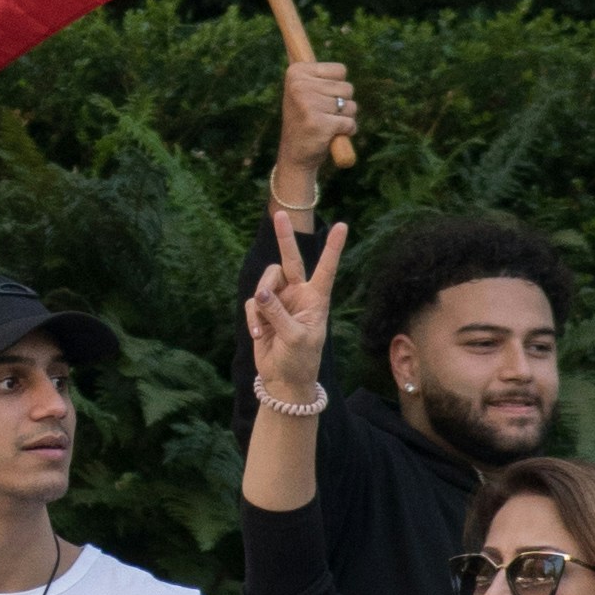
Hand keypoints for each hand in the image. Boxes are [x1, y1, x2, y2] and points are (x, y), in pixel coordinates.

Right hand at [245, 223, 347, 415]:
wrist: (283, 380)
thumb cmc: (300, 360)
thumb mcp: (295, 337)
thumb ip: (277, 312)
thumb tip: (260, 291)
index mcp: (316, 300)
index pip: (326, 269)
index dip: (332, 248)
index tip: (342, 225)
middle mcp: (298, 295)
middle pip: (290, 260)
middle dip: (284, 238)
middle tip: (279, 214)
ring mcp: (279, 301)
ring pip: (265, 282)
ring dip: (261, 300)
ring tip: (264, 326)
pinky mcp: (261, 311)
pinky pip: (252, 304)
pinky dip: (253, 318)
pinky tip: (259, 335)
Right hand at [268, 57, 358, 213]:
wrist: (295, 155)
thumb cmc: (306, 119)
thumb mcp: (305, 90)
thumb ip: (319, 73)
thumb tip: (309, 29)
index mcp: (295, 72)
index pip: (340, 70)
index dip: (336, 87)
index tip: (318, 97)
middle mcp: (299, 86)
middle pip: (347, 87)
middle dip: (343, 103)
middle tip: (322, 114)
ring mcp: (309, 104)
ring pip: (351, 105)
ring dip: (345, 118)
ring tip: (326, 124)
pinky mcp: (320, 124)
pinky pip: (350, 122)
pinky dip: (348, 131)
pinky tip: (332, 135)